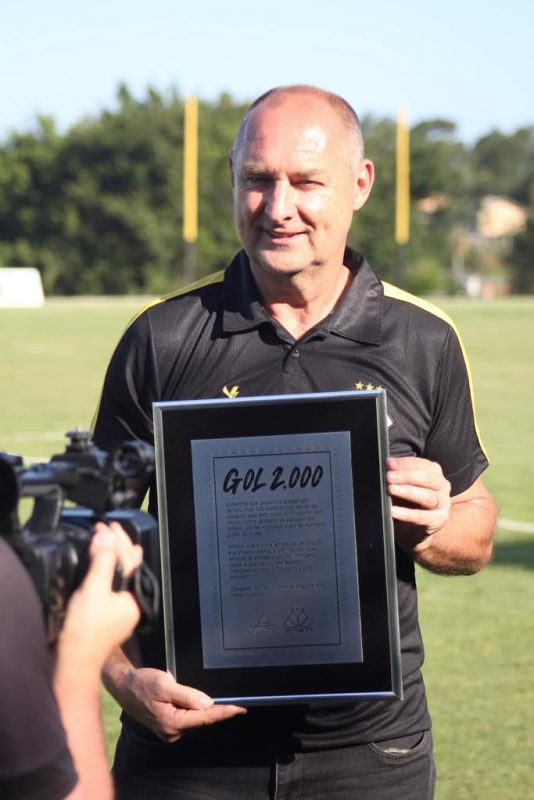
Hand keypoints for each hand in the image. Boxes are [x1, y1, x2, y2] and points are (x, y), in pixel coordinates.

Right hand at [58, 521, 142, 667]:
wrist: (73, 663)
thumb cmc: (84, 632)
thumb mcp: (94, 588)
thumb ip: (103, 561)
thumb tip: (107, 538)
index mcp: (135, 598)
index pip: (131, 560)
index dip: (118, 539)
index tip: (107, 525)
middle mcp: (132, 604)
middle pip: (129, 566)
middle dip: (116, 544)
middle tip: (106, 526)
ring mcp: (120, 610)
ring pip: (121, 574)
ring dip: (111, 554)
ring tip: (108, 538)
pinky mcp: (107, 615)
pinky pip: (111, 585)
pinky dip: (105, 570)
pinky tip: (101, 566)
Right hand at [114, 666, 246, 742]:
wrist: (124, 686)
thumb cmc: (141, 684)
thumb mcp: (164, 684)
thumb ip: (187, 695)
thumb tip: (208, 703)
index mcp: (171, 723)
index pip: (205, 718)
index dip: (225, 712)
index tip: (241, 708)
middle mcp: (171, 731)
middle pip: (201, 717)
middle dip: (211, 705)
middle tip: (213, 691)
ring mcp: (169, 730)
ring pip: (194, 716)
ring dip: (198, 704)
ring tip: (181, 688)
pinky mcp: (168, 725)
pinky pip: (187, 715)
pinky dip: (190, 706)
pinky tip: (183, 695)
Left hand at [386, 456, 451, 551]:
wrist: (415, 531)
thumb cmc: (408, 503)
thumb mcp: (404, 486)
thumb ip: (398, 476)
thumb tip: (387, 466)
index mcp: (435, 473)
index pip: (422, 465)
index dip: (405, 463)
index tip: (389, 463)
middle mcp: (442, 486)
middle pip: (427, 478)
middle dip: (406, 476)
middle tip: (389, 477)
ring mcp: (443, 504)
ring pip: (428, 496)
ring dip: (408, 492)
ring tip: (391, 489)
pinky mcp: (438, 520)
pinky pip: (422, 517)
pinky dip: (406, 514)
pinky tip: (394, 511)